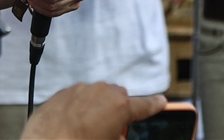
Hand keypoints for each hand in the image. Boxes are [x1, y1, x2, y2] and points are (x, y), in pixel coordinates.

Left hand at [22, 82, 166, 139]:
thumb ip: (119, 134)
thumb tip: (118, 133)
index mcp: (119, 106)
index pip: (144, 105)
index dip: (154, 104)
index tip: (161, 101)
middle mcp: (101, 92)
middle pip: (118, 96)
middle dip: (118, 108)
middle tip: (112, 127)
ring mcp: (80, 89)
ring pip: (97, 94)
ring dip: (98, 106)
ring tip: (89, 126)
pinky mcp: (62, 92)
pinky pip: (78, 96)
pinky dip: (80, 105)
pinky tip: (74, 121)